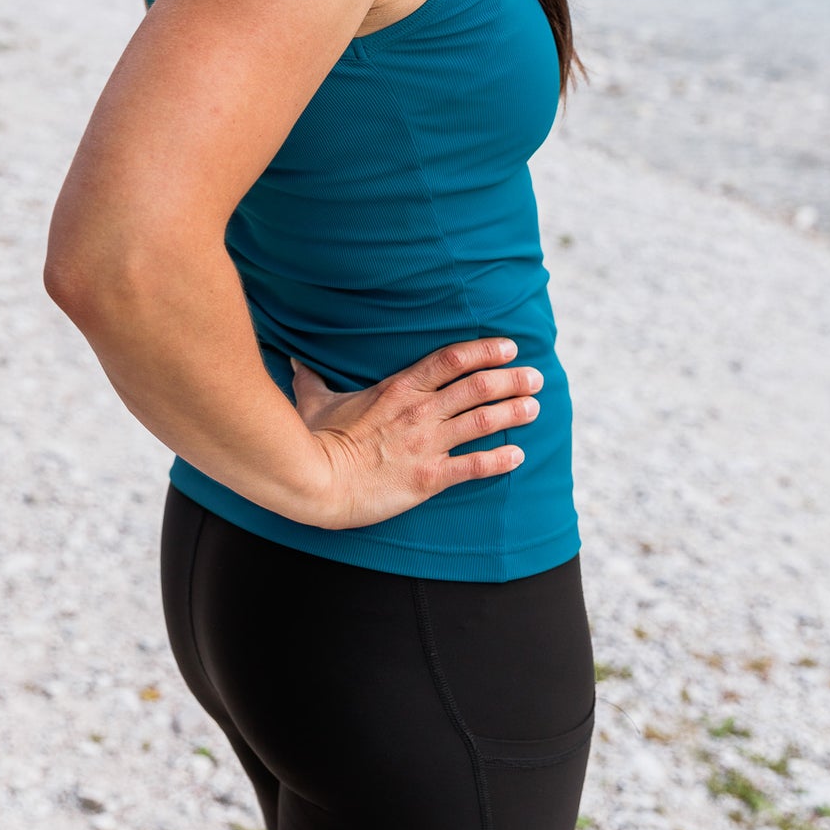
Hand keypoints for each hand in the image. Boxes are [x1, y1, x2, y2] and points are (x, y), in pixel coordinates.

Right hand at [289, 337, 542, 529]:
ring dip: (512, 413)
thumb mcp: (315, 401)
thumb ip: (311, 378)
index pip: (451, 360)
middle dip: (510, 380)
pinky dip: (499, 460)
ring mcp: (427, 444)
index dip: (484, 351)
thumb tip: (294, 358)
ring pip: (482, 421)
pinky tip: (518, 456)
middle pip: (476, 387)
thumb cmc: (314, 440)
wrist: (318, 482)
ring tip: (534, 407)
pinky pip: (474, 466)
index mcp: (399, 388)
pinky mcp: (429, 478)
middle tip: (534, 377)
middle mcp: (420, 411)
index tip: (509, 347)